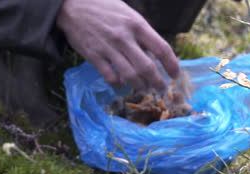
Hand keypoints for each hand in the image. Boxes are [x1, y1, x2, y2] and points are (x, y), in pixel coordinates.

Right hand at [57, 0, 179, 92]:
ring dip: (139, 86)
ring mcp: (109, 48)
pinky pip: (110, 77)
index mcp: (137, 25)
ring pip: (130, 75)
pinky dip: (118, 84)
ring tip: (142, 89)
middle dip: (157, 82)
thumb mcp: (128, 14)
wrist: (74, 7)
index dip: (171, 65)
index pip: (161, 48)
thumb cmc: (104, 8)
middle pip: (147, 67)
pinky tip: (121, 84)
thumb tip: (153, 54)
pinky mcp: (94, 56)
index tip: (175, 74)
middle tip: (160, 89)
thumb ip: (140, 33)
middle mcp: (125, 38)